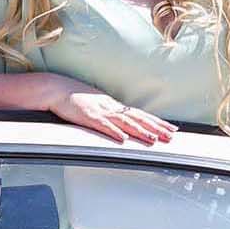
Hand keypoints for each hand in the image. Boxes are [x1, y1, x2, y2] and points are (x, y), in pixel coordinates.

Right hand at [46, 82, 174, 144]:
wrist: (57, 88)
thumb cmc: (77, 98)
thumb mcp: (98, 107)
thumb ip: (112, 116)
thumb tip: (126, 127)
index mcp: (115, 106)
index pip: (141, 114)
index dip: (157, 122)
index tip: (172, 129)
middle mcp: (111, 107)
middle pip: (138, 118)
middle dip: (156, 127)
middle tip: (171, 136)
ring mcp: (100, 111)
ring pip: (124, 122)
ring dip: (139, 131)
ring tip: (153, 139)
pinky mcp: (87, 116)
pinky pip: (102, 125)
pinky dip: (113, 131)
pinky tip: (122, 138)